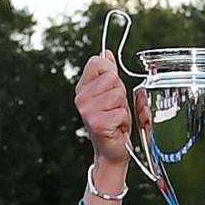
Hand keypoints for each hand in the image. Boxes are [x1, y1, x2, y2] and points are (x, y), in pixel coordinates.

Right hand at [74, 53, 134, 181]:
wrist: (111, 150)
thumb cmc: (113, 122)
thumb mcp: (112, 93)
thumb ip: (108, 73)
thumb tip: (106, 53)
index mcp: (83, 87)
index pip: (98, 62)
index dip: (111, 73)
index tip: (110, 89)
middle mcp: (81, 97)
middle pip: (112, 78)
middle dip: (120, 93)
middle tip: (114, 108)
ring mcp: (87, 110)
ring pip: (118, 94)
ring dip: (122, 108)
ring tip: (115, 117)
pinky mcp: (97, 123)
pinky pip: (120, 112)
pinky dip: (123, 120)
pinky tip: (115, 127)